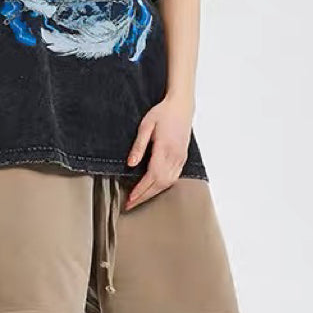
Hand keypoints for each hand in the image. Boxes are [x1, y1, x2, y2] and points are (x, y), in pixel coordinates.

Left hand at [125, 94, 193, 210]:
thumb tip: (130, 165)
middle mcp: (175, 157)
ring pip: (168, 183)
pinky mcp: (182, 159)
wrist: (181, 107)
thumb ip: (138, 146)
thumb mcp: (145, 126)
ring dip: (153, 194)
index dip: (141, 190)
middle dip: (145, 196)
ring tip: (139, 199)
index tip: (130, 199)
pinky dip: (163, 187)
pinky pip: (173, 178)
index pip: (152, 176)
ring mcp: (181, 159)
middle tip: (130, 205)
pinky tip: (154, 189)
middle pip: (160, 184)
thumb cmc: (162, 114)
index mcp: (165, 149)